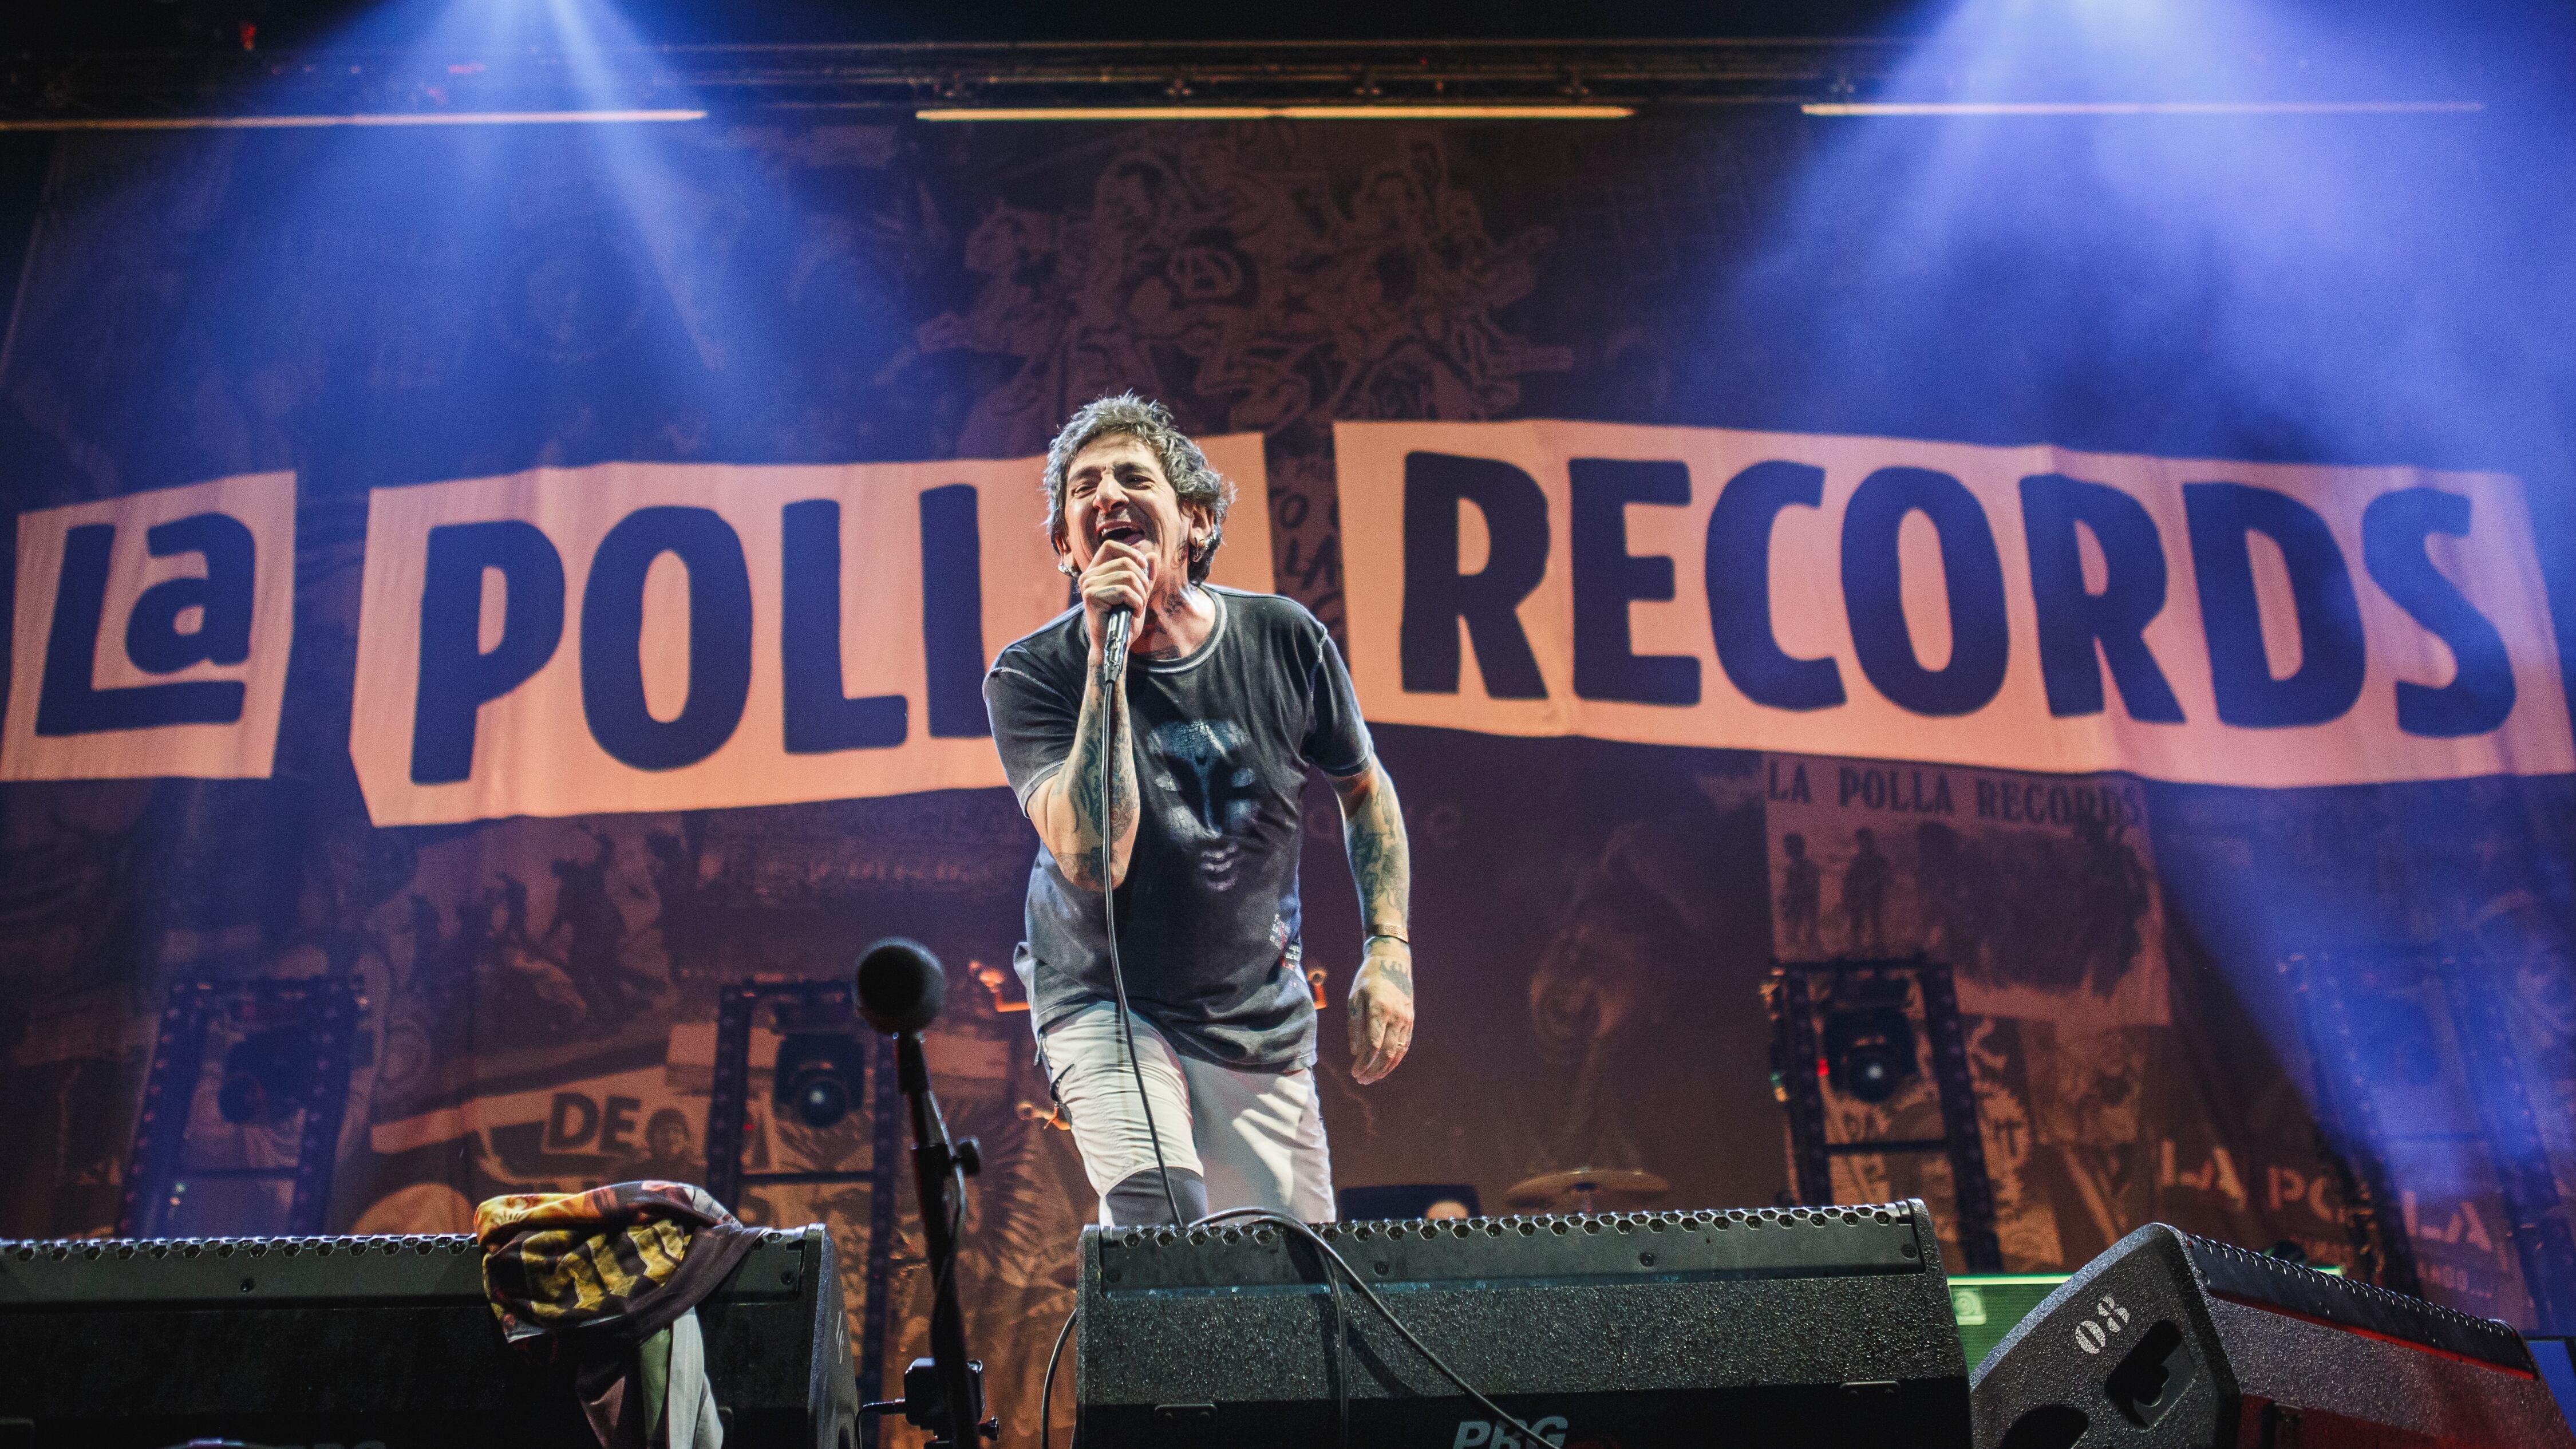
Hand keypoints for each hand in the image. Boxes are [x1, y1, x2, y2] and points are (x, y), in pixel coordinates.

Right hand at [1078, 539, 1154, 664]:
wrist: (1115, 643)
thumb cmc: (1124, 619)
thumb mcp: (1139, 593)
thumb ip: (1145, 575)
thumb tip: (1152, 555)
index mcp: (1096, 571)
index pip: (1110, 546)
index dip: (1130, 552)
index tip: (1143, 567)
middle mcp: (1088, 575)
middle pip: (1125, 562)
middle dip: (1142, 582)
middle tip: (1141, 600)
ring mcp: (1088, 585)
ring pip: (1128, 577)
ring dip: (1140, 595)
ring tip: (1136, 608)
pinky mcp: (1091, 596)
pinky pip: (1124, 591)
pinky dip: (1136, 603)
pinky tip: (1132, 614)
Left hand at [1346, 941, 1414, 1084]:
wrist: (1392, 961)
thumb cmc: (1368, 979)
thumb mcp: (1354, 997)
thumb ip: (1354, 1024)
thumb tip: (1355, 1050)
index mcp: (1379, 1010)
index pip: (1373, 1045)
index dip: (1364, 1063)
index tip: (1354, 1072)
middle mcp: (1396, 1016)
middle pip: (1387, 1053)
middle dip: (1374, 1070)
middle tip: (1361, 1080)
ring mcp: (1406, 1019)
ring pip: (1398, 1051)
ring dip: (1385, 1068)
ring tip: (1372, 1078)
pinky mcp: (1410, 1019)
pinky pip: (1404, 1044)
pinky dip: (1396, 1058)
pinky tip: (1386, 1066)